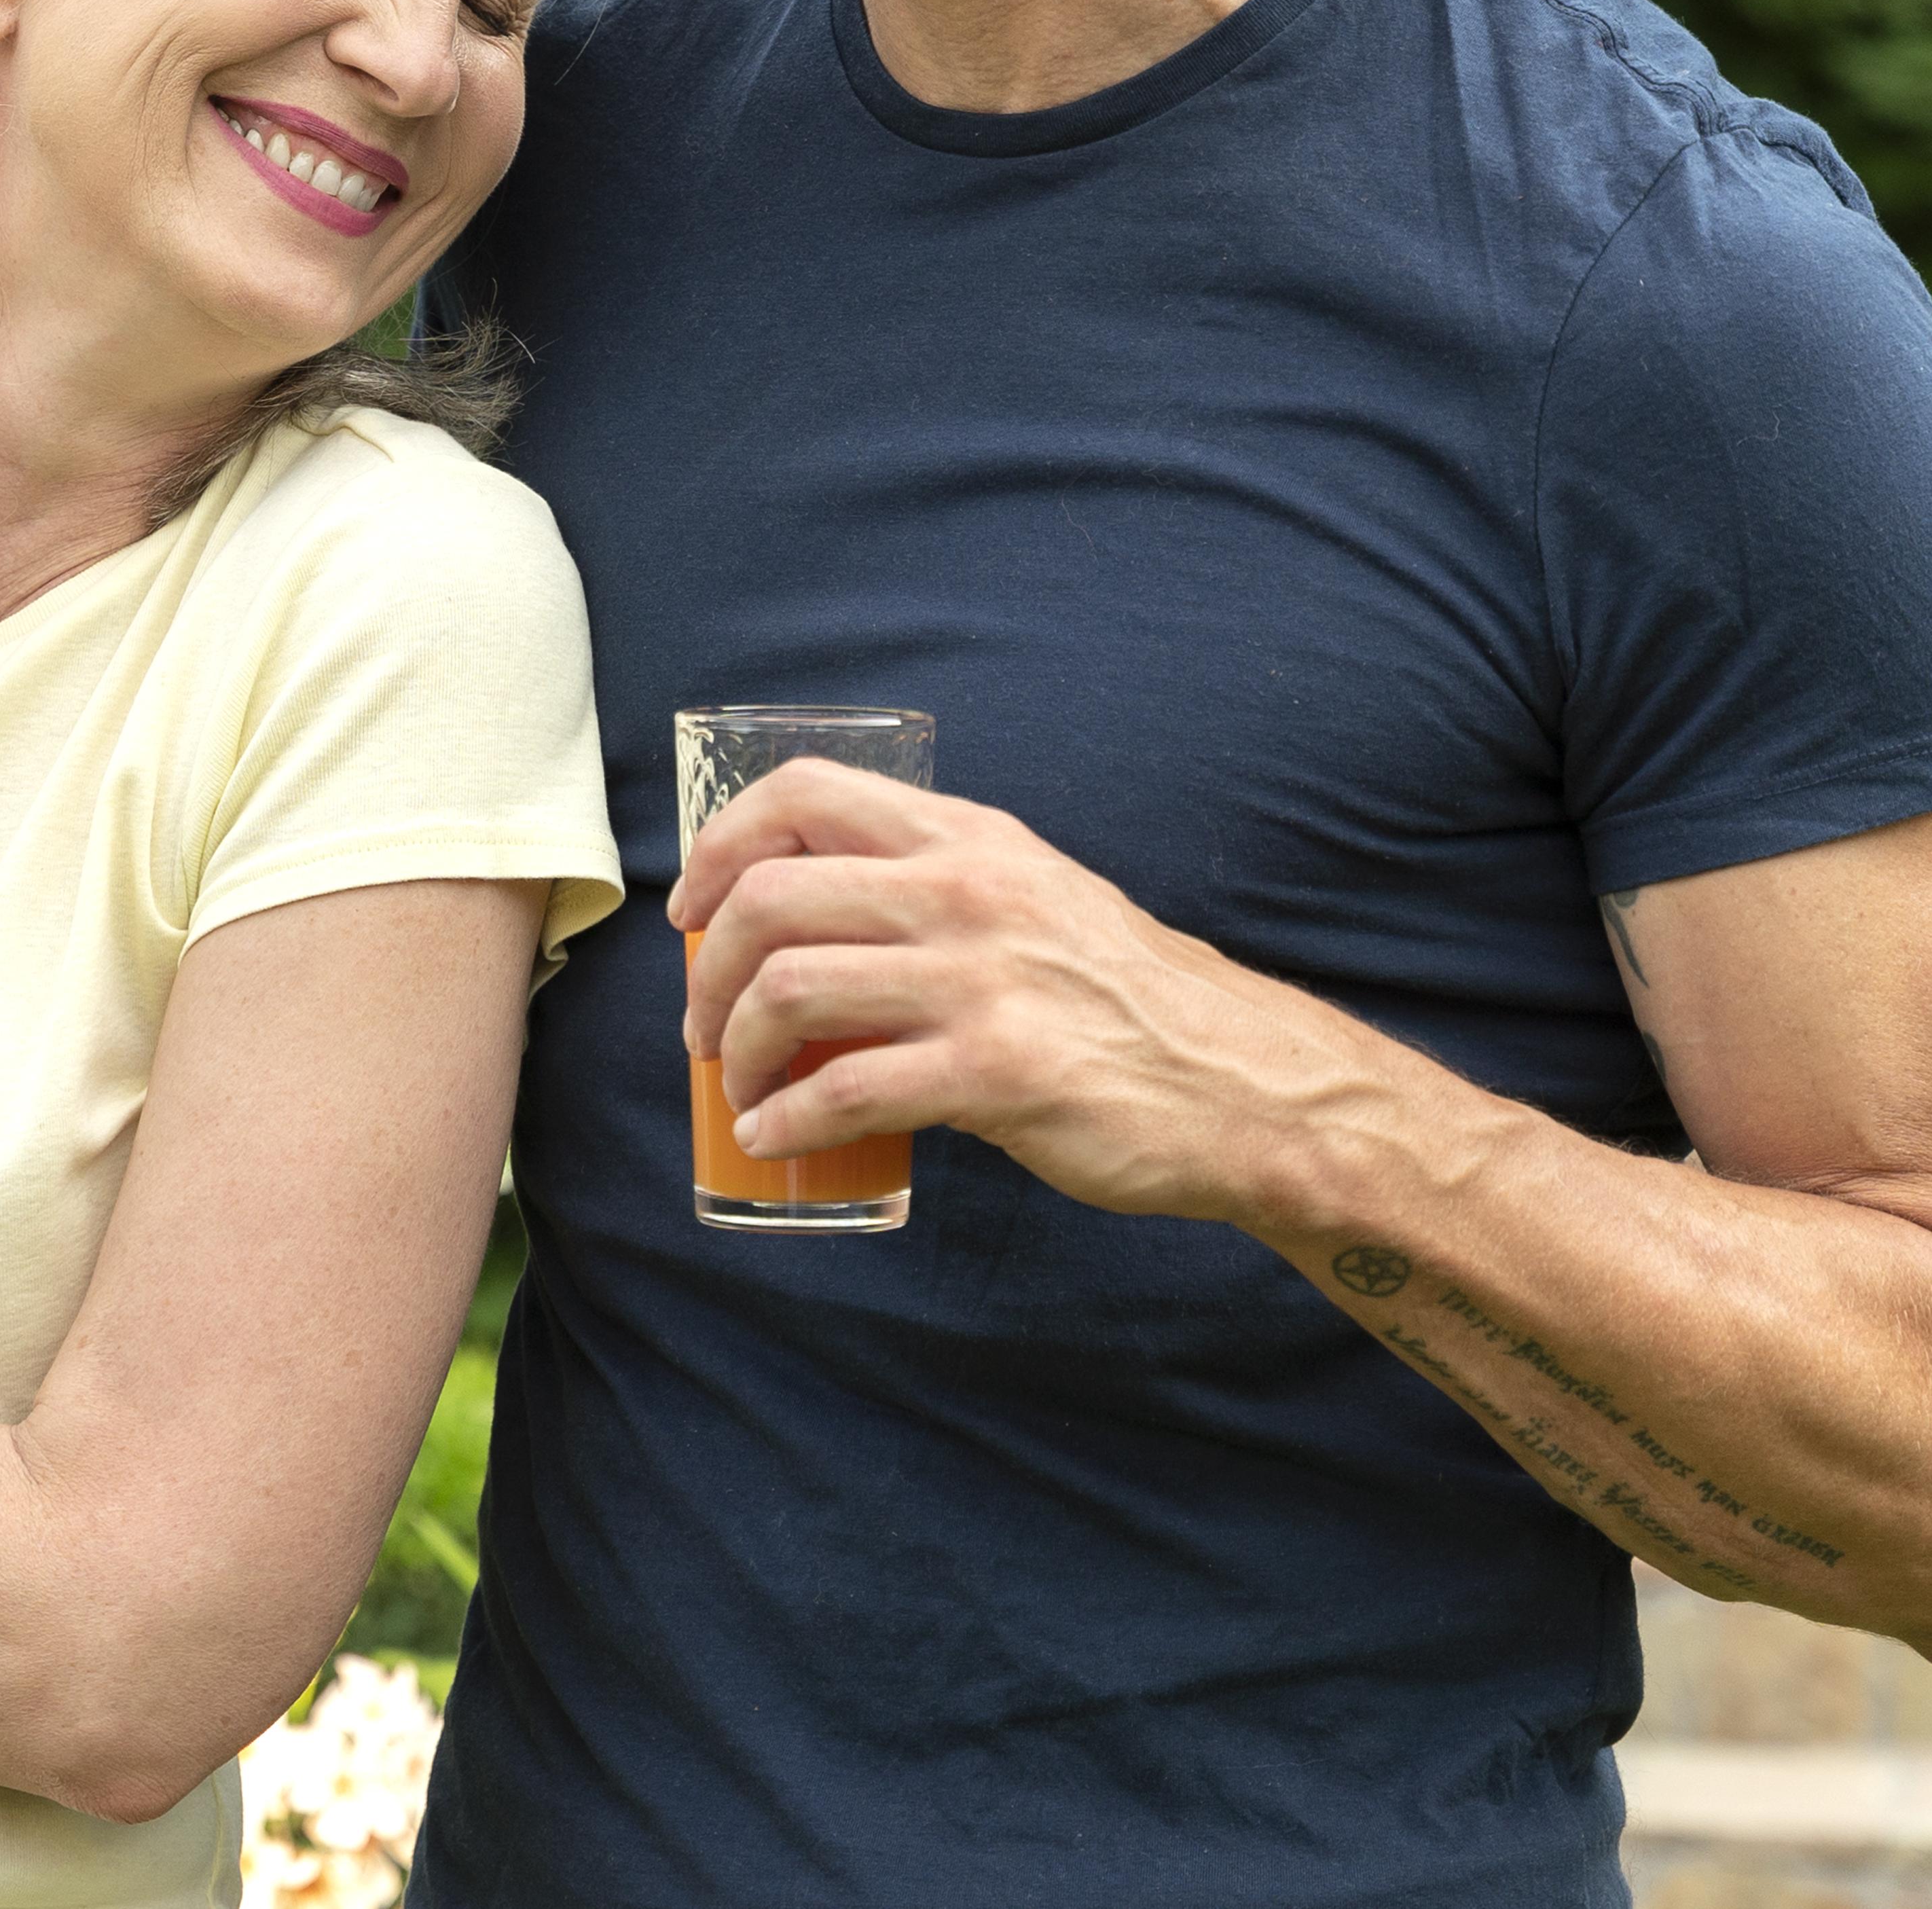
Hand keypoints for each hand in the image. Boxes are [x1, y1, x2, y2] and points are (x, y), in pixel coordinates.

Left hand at [675, 759, 1390, 1228]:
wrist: (1240, 1084)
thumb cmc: (1122, 1000)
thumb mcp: (1031, 900)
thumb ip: (934, 892)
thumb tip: (810, 927)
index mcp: (970, 839)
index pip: (805, 792)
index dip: (720, 846)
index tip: (691, 910)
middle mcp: (968, 892)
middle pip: (769, 898)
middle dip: (707, 970)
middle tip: (703, 1027)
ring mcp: (981, 981)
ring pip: (790, 989)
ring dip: (735, 1049)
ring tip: (740, 1086)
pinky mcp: (996, 1072)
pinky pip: (844, 1091)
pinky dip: (784, 1119)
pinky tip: (775, 1138)